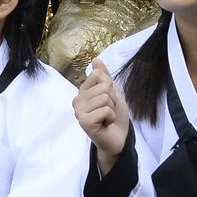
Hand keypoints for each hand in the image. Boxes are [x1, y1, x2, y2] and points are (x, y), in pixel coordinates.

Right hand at [74, 58, 129, 174]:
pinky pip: (105, 110)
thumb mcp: (112, 91)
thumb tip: (95, 59)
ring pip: (105, 98)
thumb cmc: (115, 115)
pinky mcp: (84, 122)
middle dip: (113, 99)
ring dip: (112, 109)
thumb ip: (104, 76)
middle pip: (104, 86)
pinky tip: (105, 125)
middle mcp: (77, 100)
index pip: (98, 74)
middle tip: (108, 111)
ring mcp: (79, 111)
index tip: (108, 100)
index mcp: (83, 91)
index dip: (110, 87)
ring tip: (107, 118)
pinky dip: (111, 117)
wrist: (118, 137)